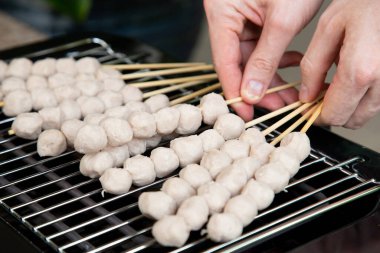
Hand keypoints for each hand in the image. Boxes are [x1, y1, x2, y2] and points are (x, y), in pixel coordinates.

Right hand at [204, 0, 322, 120]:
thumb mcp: (282, 20)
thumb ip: (265, 58)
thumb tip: (251, 92)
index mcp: (222, 13)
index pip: (224, 62)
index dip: (235, 91)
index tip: (246, 114)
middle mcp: (227, 17)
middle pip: (237, 63)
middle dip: (259, 87)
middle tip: (278, 106)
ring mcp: (242, 19)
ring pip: (251, 59)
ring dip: (271, 77)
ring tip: (291, 93)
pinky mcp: (256, 20)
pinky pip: (262, 48)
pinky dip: (277, 60)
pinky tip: (293, 66)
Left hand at [300, 0, 379, 128]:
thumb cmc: (368, 1)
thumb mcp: (329, 28)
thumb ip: (313, 66)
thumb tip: (307, 94)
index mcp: (361, 70)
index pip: (334, 115)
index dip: (317, 115)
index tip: (309, 108)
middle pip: (353, 120)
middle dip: (334, 112)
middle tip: (322, 96)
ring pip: (368, 112)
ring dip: (351, 105)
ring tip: (340, 83)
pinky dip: (366, 95)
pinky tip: (358, 77)